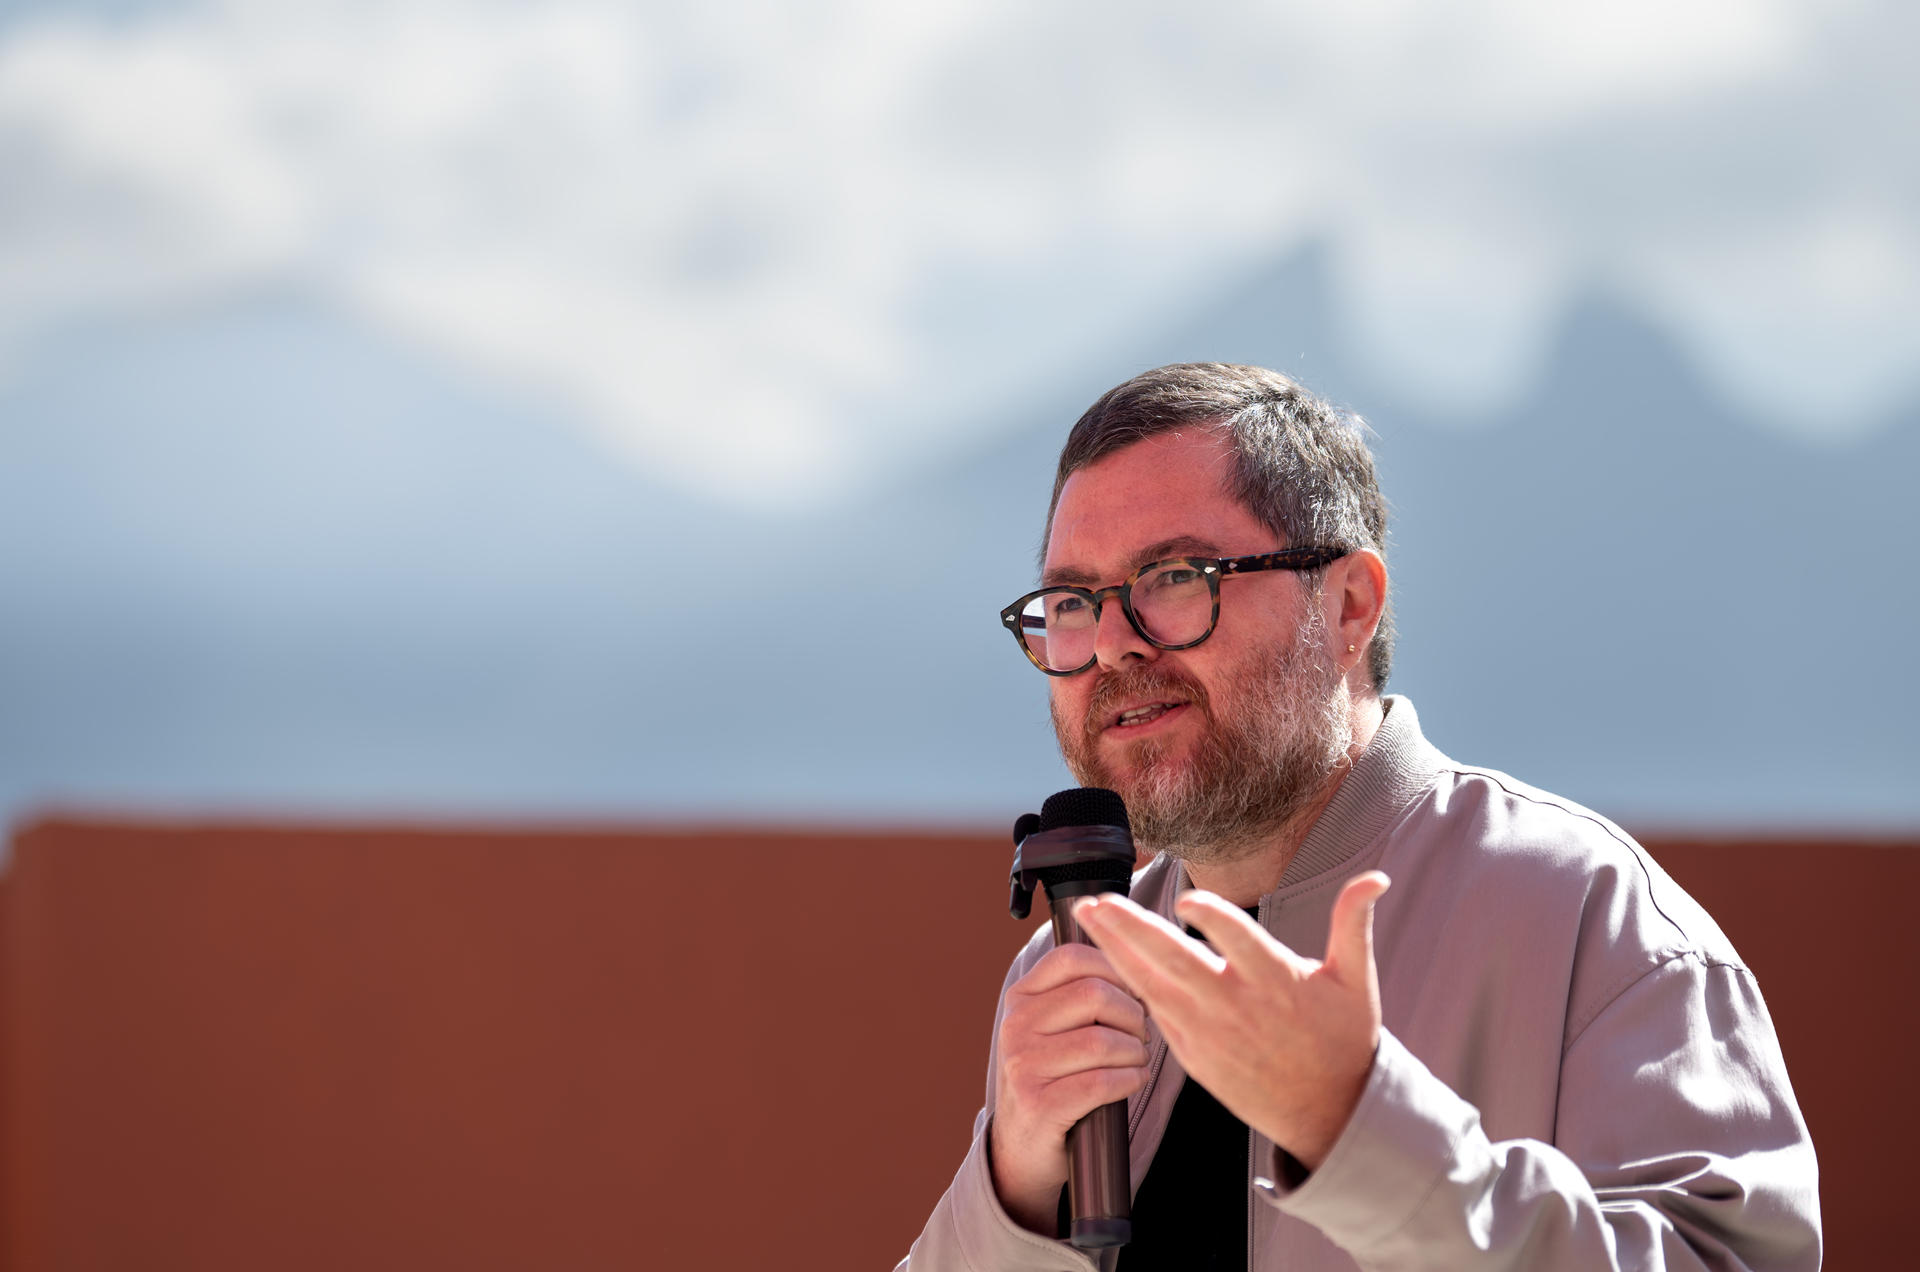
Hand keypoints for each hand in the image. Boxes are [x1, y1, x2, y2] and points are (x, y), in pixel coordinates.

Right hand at [988, 940, 1151, 1234]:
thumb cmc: (1054, 1078)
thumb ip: (1079, 993)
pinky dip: (1129, 1080)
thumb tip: (1135, 960)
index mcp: (1021, 998)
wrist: (1023, 1147)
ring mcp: (1023, 1066)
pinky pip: (1101, 1082)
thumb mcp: (1052, 1028)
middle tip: (1142, 1035)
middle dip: (1134, 1016)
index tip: (1134, 993)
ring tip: (1138, 1061)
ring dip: (1136, 1053)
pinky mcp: (1039, 1104)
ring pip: (1103, 1041)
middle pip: (1095, 995)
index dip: (1115, 969)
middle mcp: (1016, 1026)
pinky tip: (1133, 1081)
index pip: (1072, 958)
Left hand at [1074, 872, 1389, 1169]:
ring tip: (1087, 917)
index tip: (1186, 898)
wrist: (1327, 1112)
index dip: (1213, 918)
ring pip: (1153, 985)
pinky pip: (1153, 1011)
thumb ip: (1353, 924)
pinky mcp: (1192, 1053)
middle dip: (1133, 930)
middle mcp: (1237, 1006)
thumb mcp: (1356, 981)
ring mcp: (1209, 1032)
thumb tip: (1376, 877)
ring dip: (1116, 949)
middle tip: (1099, 901)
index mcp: (1277, 981)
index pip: (1240, 942)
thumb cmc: (1343, 1040)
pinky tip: (1104, 956)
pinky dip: (1127, 983)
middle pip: (1177, 962)